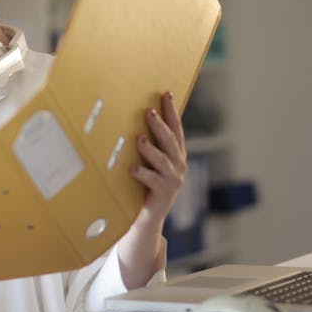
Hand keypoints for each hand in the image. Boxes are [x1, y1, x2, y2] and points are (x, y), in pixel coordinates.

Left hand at [131, 90, 186, 227]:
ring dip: (150, 148)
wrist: (149, 217)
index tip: (166, 94)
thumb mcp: (151, 162)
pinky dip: (143, 173)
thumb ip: (149, 144)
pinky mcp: (163, 194)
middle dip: (160, 125)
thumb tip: (132, 120)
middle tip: (149, 111)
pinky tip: (132, 168)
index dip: (172, 111)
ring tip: (139, 139)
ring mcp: (173, 180)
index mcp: (177, 154)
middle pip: (170, 141)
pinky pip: (153, 181)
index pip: (176, 128)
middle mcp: (178, 165)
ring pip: (163, 160)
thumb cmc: (147, 184)